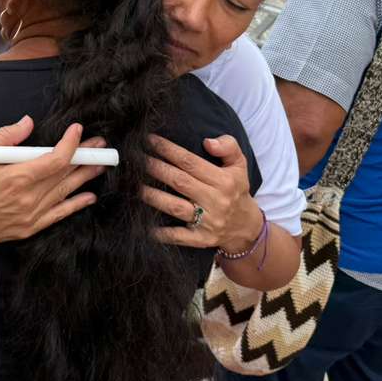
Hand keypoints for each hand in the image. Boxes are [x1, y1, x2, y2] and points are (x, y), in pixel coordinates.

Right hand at [0, 118, 106, 245]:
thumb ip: (5, 137)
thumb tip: (28, 122)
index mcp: (16, 178)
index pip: (56, 159)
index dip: (71, 143)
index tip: (77, 130)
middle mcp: (27, 199)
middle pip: (66, 175)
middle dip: (85, 157)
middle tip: (100, 145)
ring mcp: (29, 216)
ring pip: (66, 193)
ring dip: (85, 177)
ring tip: (101, 164)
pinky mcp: (28, 228)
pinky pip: (58, 215)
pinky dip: (75, 205)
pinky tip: (88, 196)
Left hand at [142, 134, 261, 251]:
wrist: (246, 227)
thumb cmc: (236, 190)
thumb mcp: (239, 165)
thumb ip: (228, 147)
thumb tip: (207, 141)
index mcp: (224, 180)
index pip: (190, 162)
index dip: (169, 150)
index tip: (150, 140)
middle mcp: (216, 200)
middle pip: (180, 182)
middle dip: (156, 169)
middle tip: (136, 159)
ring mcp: (208, 222)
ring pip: (175, 207)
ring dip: (154, 196)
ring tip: (135, 186)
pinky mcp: (201, 239)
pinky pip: (179, 236)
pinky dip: (163, 233)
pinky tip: (146, 226)